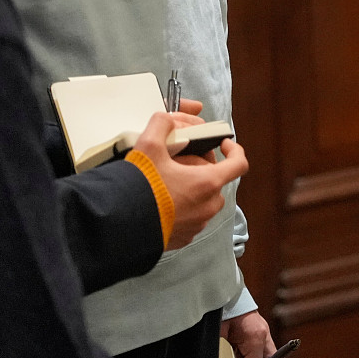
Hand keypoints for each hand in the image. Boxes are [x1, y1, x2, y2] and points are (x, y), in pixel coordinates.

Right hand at [131, 111, 248, 250]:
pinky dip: (182, 207)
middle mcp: (208, 206)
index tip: (222, 143)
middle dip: (202, 167)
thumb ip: (161, 125)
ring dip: (192, 188)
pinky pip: (191, 218)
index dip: (234, 149)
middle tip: (180, 161)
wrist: (119, 227)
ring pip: (203, 200)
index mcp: (208, 183)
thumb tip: (167, 119)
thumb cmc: (139, 189)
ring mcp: (197, 224)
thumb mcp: (148, 147)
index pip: (239, 163)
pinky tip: (161, 201)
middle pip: (216, 180)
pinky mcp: (183, 238)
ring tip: (168, 182)